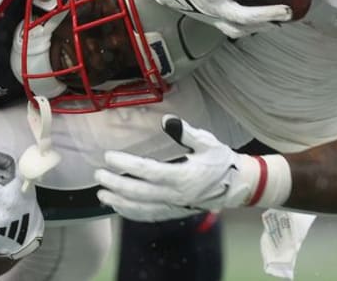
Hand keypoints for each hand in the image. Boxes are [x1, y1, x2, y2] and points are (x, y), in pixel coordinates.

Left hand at [94, 115, 261, 221]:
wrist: (237, 186)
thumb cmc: (221, 161)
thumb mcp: (207, 142)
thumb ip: (186, 132)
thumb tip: (167, 120)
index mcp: (183, 176)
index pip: (148, 171)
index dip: (127, 164)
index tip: (109, 156)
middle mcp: (176, 195)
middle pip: (139, 193)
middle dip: (116, 184)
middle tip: (98, 175)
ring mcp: (175, 206)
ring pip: (142, 208)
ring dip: (119, 203)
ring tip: (101, 195)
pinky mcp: (175, 212)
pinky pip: (150, 216)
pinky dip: (132, 214)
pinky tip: (119, 208)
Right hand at [142, 0, 293, 36]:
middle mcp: (211, 6)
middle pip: (246, 17)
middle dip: (269, 14)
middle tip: (287, 11)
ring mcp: (209, 15)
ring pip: (238, 29)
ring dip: (260, 26)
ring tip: (277, 22)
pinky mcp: (207, 19)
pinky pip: (229, 30)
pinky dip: (246, 30)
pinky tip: (257, 26)